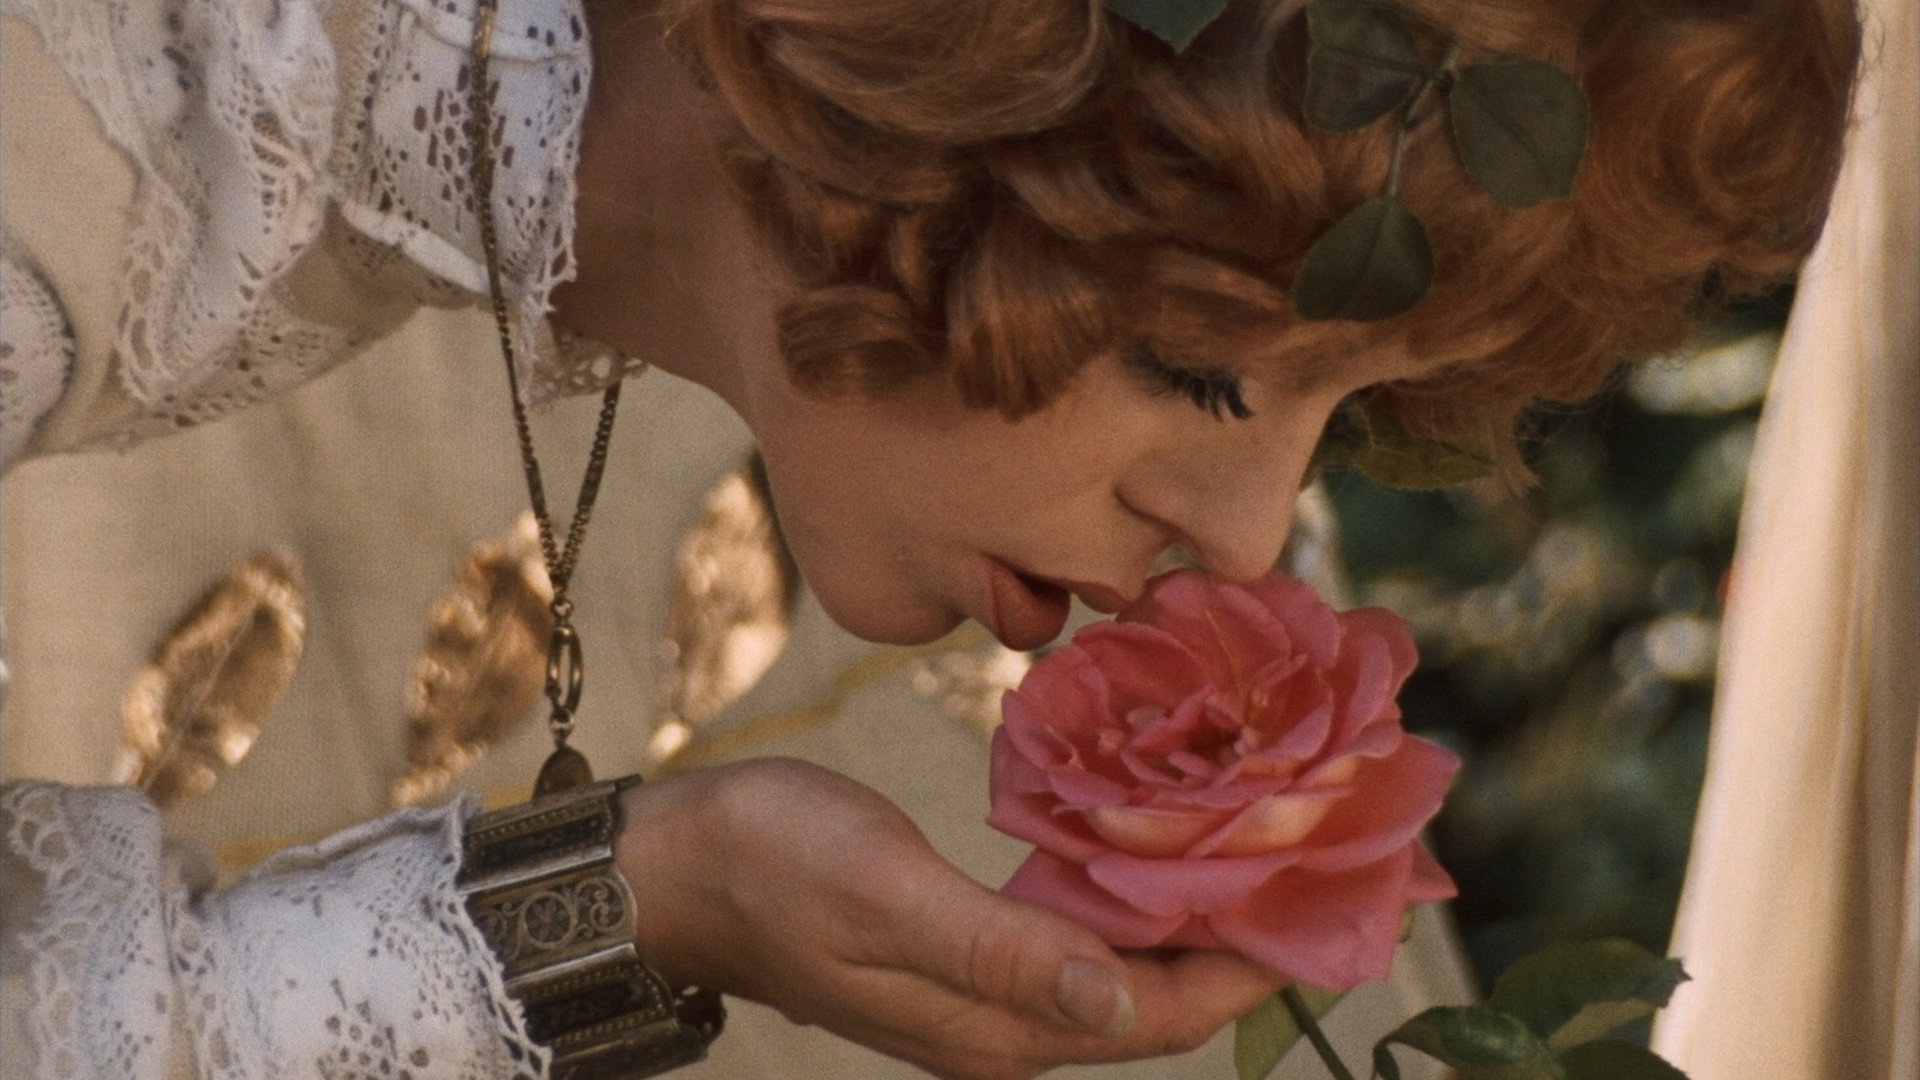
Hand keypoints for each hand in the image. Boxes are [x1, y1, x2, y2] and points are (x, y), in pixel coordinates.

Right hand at [616, 757, 1282, 1079]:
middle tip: (1320, 855)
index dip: (1252, 966)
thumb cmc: (777, 865)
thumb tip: (1121, 1001)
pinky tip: (1156, 842)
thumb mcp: (889, 896)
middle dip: (1241, 937)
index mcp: (995, 1029)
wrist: (685, 867)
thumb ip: (1006, 950)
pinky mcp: (967, 952)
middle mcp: (1004, 1028)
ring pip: (1123, 966)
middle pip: (1156, 998)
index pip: (1160, 1016)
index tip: (1335, 901)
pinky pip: (1078, 934)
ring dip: (1192, 914)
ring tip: (1264, 842)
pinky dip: (1131, 894)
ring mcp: (985, 994)